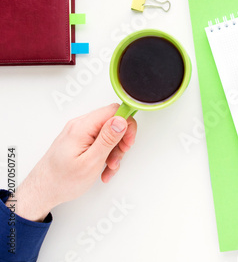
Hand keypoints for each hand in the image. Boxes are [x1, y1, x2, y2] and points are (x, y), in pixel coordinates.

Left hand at [6, 104, 136, 221]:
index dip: (126, 124)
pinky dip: (106, 155)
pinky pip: (100, 142)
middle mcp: (80, 126)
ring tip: (109, 167)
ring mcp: (79, 133)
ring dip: (114, 151)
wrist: (43, 191)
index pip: (114, 111)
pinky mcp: (80, 140)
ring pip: (109, 134)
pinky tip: (103, 168)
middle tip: (118, 157)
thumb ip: (108, 139)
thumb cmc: (62, 180)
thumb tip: (121, 120)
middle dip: (121, 141)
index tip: (128, 141)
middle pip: (113, 122)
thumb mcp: (91, 162)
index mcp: (82, 127)